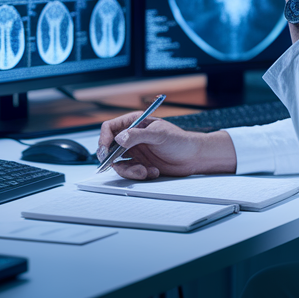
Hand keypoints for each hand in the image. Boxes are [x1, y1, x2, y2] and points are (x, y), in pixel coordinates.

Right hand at [96, 112, 236, 179]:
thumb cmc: (180, 140)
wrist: (194, 158)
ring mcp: (135, 151)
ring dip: (129, 170)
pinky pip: (130, 171)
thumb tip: (119, 138)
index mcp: (135, 123)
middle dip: (110, 158)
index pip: (110, 127)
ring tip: (144, 171)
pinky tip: (153, 172)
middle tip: (112, 165)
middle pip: (110, 147)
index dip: (104, 138)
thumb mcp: (159, 135)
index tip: (104, 151)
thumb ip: (138, 135)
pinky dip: (138, 174)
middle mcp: (132, 137)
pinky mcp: (140, 164)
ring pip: (118, 162)